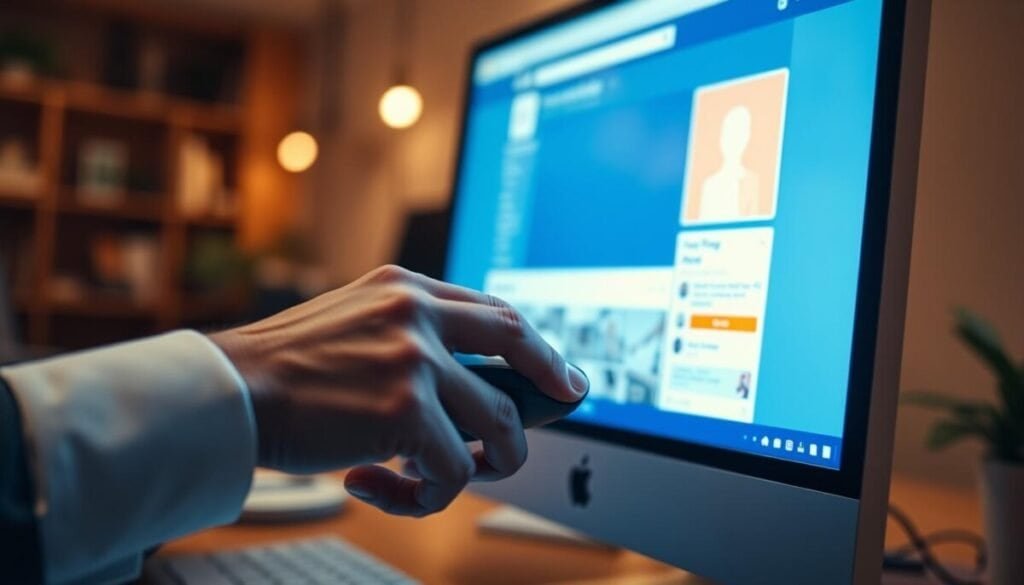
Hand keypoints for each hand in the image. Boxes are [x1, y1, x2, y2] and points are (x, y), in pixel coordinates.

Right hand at [210, 265, 587, 516]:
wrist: (228, 392)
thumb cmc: (283, 368)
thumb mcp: (352, 323)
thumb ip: (406, 335)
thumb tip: (463, 383)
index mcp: (404, 290)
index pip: (493, 311)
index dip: (534, 344)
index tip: (556, 368)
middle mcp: (417, 314)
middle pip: (516, 346)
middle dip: (550, 381)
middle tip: (567, 402)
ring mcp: (415, 360)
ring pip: (496, 425)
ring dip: (484, 463)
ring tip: (438, 480)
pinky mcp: (406, 411)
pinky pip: (452, 471)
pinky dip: (427, 496)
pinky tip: (379, 486)